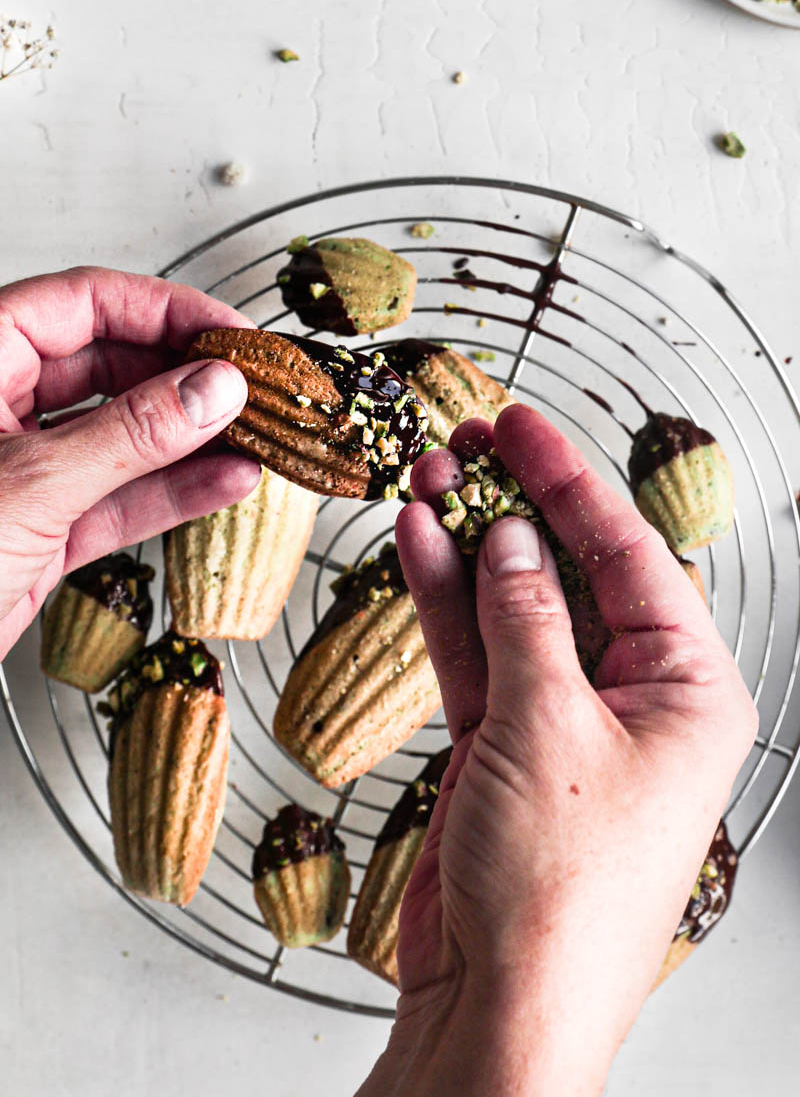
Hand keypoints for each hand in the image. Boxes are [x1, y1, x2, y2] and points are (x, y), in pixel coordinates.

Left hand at [0, 266, 261, 659]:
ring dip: (194, 439)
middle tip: (254, 388)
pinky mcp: (45, 528)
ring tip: (256, 434)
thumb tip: (210, 389)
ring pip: (125, 436)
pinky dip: (175, 493)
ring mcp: (26, 469)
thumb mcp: (28, 484)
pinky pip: (122, 497)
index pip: (83, 302)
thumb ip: (129, 435)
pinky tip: (227, 481)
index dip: (165, 309)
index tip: (231, 331)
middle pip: (113, 366)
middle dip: (189, 378)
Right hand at [359, 405, 756, 1096]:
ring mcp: (563, 718)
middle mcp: (634, 698)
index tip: (522, 423)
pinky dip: (443, 598)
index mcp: (689, 689)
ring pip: (514, 605)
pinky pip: (475, 651)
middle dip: (516, 505)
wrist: (499, 1004)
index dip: (573, 482)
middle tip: (464, 440)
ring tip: (424, 476)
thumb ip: (526, 619)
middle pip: (571, 571)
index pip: (631, 555)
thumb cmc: (558, 886)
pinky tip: (414, 542)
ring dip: (469, 544)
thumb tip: (513, 536)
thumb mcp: (548, 725)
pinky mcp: (504, 744)